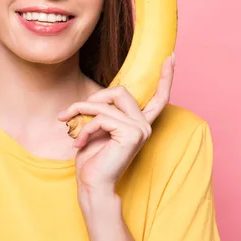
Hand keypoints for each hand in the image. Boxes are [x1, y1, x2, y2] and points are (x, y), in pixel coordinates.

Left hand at [57, 54, 175, 195]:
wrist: (93, 184)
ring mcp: (140, 129)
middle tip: (73, 111)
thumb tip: (99, 95)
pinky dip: (84, 127)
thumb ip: (103, 111)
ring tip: (68, 122)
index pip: (158, 97)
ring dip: (81, 110)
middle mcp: (144, 125)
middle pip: (121, 91)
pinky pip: (101, 117)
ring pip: (107, 104)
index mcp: (139, 123)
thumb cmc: (92, 158)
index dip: (166, 77)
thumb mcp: (97, 127)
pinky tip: (78, 142)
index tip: (171, 57)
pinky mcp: (132, 134)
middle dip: (93, 98)